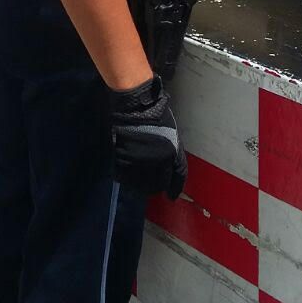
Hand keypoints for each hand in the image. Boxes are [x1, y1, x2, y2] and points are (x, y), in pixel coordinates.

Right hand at [110, 75, 186, 199]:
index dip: (175, 187)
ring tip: (139, 184)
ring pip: (142, 184)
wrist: (134, 106)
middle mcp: (159, 160)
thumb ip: (171, 150)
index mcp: (173, 152)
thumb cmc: (154, 115)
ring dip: (141, 185)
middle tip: (153, 187)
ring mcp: (140, 161)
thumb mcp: (170, 132)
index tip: (171, 195)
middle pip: (159, 183)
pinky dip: (126, 179)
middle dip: (157, 187)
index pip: (178, 176)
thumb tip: (168, 166)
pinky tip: (126, 176)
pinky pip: (125, 177)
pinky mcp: (124, 160)